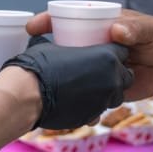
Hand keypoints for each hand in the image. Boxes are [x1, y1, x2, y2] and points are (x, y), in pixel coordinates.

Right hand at [4, 40, 133, 128]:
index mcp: (107, 56)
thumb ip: (65, 43)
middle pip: (125, 75)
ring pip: (116, 95)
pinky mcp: (92, 116)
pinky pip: (99, 110)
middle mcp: (112, 79)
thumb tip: (49, 35)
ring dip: (108, 91)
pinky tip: (79, 101)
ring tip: (91, 86)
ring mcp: (104, 100)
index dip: (114, 51)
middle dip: (116, 73)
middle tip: (99, 70)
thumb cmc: (39, 65)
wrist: (27, 96)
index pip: (122, 52)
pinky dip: (93, 106)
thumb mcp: (55, 45)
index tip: (103, 52)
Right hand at [24, 10, 152, 101]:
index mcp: (98, 26)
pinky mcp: (103, 88)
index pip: (65, 19)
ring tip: (40, 88)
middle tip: (28, 62)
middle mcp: (91, 46)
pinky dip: (77, 101)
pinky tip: (67, 107)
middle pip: (61, 47)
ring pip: (70, 73)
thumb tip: (116, 32)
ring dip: (56, 81)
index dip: (47, 21)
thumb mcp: (150, 29)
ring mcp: (95, 68)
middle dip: (44, 54)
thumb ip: (136, 29)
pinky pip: (87, 95)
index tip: (32, 27)